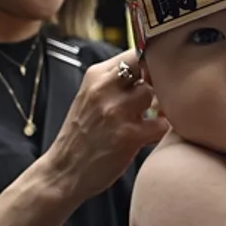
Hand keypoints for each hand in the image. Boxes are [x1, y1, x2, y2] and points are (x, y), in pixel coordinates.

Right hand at [39, 50, 168, 207]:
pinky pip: (162, 124)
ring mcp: (116, 112)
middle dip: (159, 81)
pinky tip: (153, 135)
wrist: (63, 172)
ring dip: (162, 106)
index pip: (135, 53)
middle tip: (160, 96)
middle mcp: (104, 89)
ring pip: (157, 94)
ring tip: (156, 117)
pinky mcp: (128, 136)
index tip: (156, 76)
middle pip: (149, 67)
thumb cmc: (81, 135)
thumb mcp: (90, 97)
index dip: (152, 63)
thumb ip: (114, 82)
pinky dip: (162, 130)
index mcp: (95, 76)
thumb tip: (149, 69)